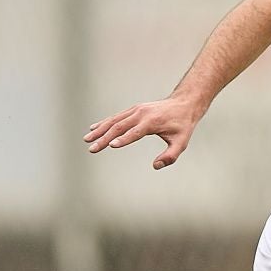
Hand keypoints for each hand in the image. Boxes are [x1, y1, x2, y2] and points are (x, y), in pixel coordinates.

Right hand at [83, 96, 205, 169]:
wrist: (183, 104)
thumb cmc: (182, 125)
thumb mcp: (182, 142)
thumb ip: (171, 156)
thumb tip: (156, 166)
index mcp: (152, 122)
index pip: (135, 132)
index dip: (123, 139)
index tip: (110, 145)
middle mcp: (141, 114)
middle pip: (119, 127)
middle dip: (104, 138)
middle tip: (92, 149)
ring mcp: (136, 110)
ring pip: (114, 121)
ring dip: (100, 130)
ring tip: (87, 139)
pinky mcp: (133, 110)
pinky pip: (116, 117)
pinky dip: (104, 123)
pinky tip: (94, 129)